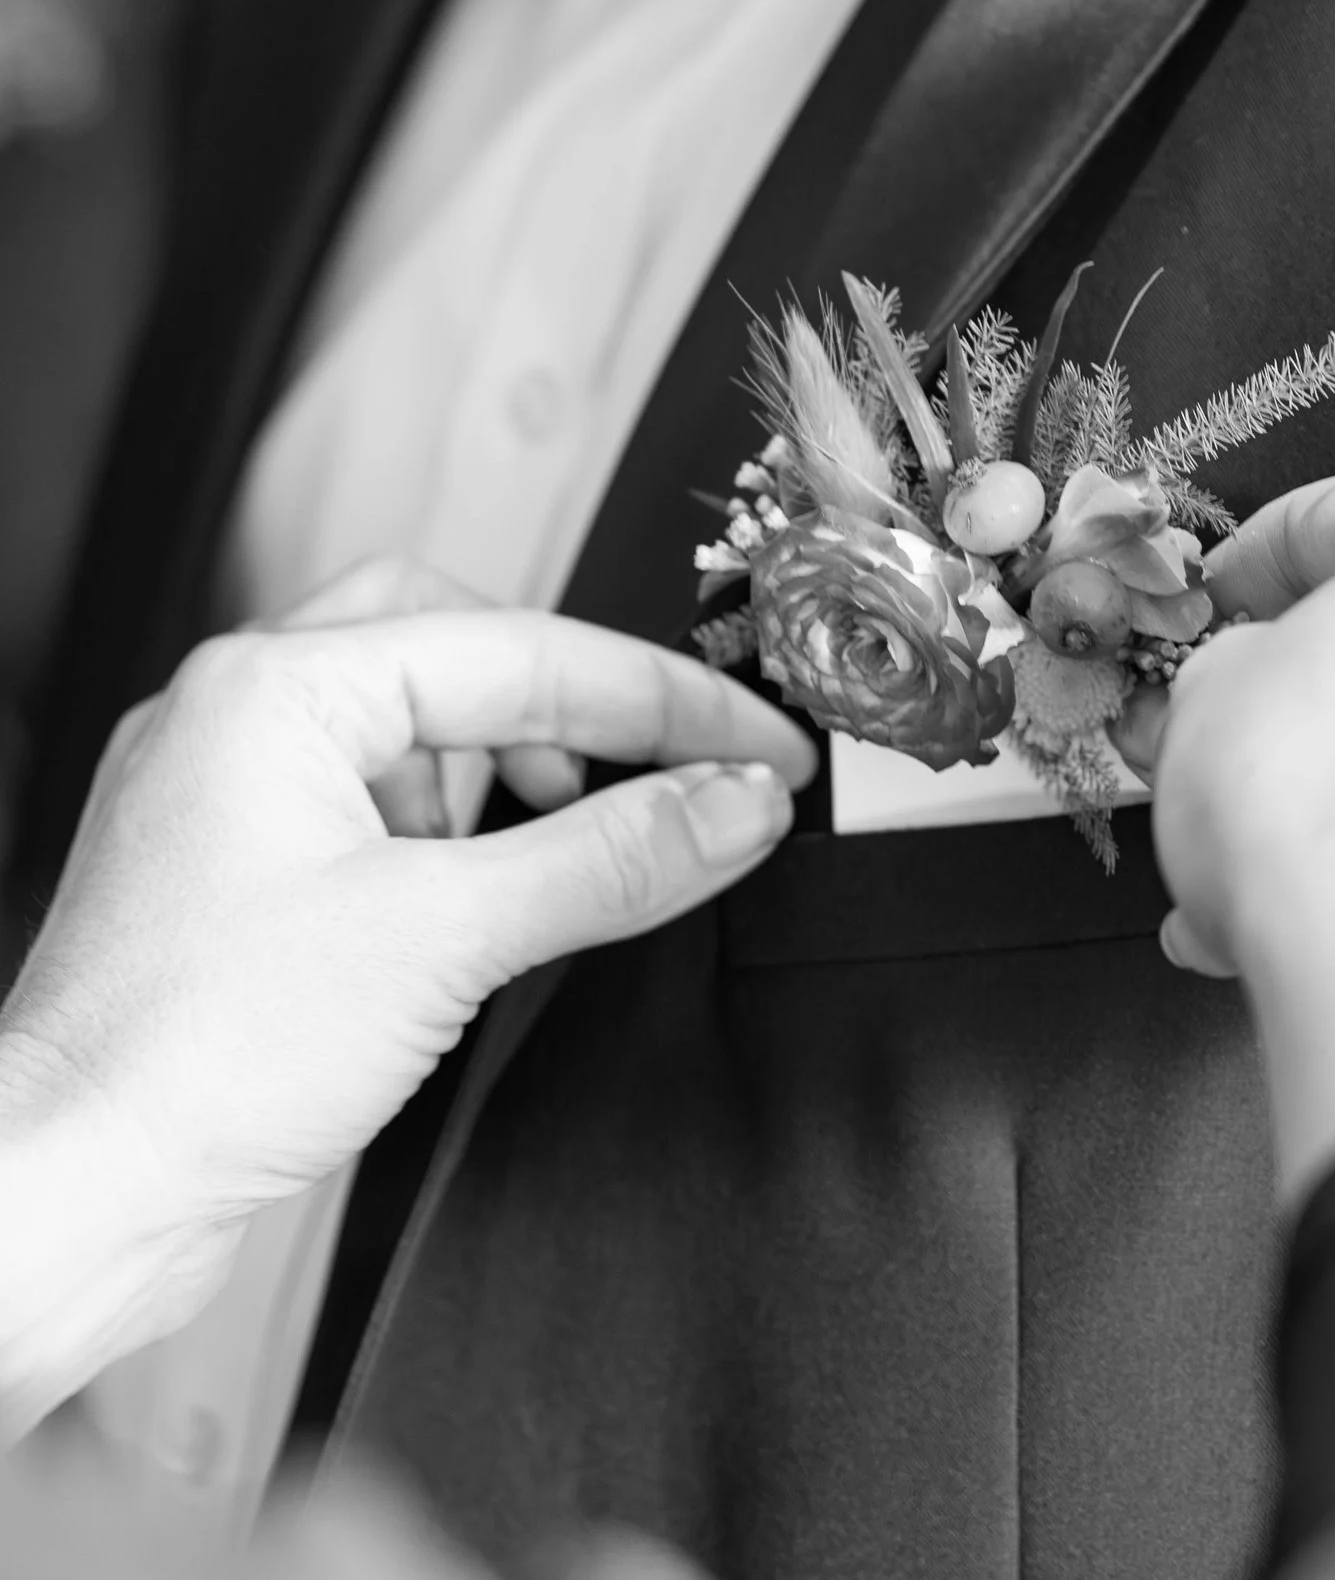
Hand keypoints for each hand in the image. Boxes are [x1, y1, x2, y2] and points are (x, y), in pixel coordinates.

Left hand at [0, 609, 814, 1432]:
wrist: (67, 1199)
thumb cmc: (192, 1062)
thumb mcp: (448, 939)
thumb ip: (613, 856)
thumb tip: (736, 800)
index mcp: (275, 687)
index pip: (522, 653)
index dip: (664, 704)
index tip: (762, 747)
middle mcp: (237, 714)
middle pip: (452, 639)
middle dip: (562, 703)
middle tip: (652, 766)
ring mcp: (224, 793)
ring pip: (406, 719)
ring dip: (498, 770)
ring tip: (543, 857)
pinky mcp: (228, 876)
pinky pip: (366, 800)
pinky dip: (442, 833)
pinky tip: (468, 906)